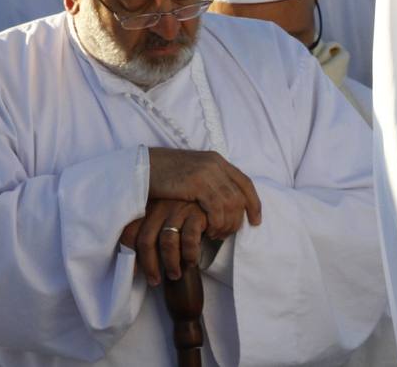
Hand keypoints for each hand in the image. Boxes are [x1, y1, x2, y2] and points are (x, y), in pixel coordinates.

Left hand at [120, 198, 207, 285]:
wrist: (214, 193)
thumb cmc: (185, 212)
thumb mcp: (165, 216)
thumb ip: (150, 230)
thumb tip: (135, 261)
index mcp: (148, 208)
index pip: (131, 232)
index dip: (129, 254)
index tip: (134, 272)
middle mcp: (161, 207)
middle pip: (146, 240)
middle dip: (149, 265)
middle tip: (155, 281)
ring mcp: (179, 209)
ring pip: (167, 241)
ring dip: (170, 263)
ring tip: (175, 275)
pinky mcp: (197, 213)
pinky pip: (190, 238)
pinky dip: (190, 254)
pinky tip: (192, 262)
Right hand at [147, 148, 261, 237]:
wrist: (141, 166)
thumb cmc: (163, 175)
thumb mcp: (192, 174)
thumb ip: (209, 182)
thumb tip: (222, 201)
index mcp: (217, 160)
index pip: (245, 182)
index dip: (254, 203)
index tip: (256, 221)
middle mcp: (216, 164)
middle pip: (241, 195)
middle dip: (239, 218)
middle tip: (230, 234)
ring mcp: (207, 172)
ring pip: (231, 203)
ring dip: (227, 223)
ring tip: (217, 235)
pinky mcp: (196, 183)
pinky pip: (217, 207)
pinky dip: (217, 222)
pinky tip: (210, 231)